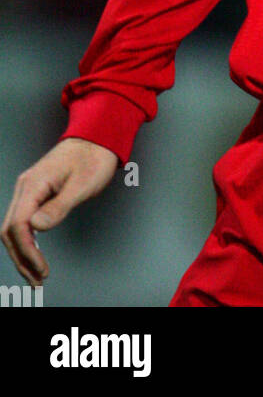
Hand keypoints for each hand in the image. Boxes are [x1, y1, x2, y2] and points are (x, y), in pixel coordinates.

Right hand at [1, 137, 118, 285]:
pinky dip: (26, 241)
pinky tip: (34, 255)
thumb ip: (59, 206)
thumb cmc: (94, 156)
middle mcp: (26, 186)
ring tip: (35, 274)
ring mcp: (29, 189)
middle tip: (37, 279)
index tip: (41, 268)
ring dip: (22, 253)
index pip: (19, 225)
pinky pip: (22, 221)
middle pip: (10, 230)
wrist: (98, 136)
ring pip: (13, 228)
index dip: (28, 251)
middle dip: (21, 258)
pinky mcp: (35, 193)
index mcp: (34, 183)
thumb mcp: (82, 184)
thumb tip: (36, 227)